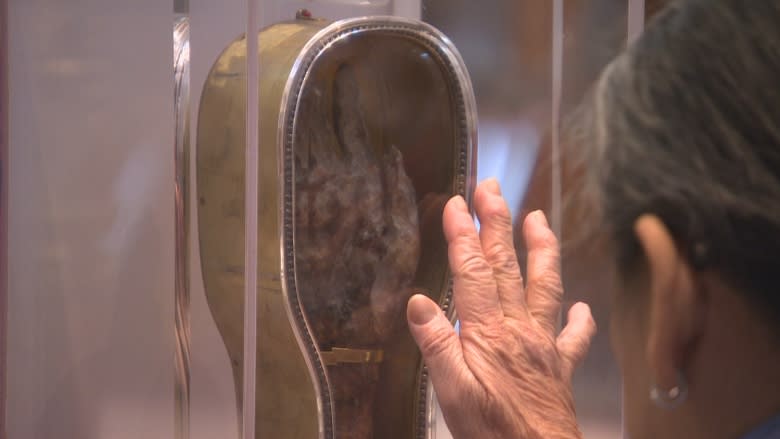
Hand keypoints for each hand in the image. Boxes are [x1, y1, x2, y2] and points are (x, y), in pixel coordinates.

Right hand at [406, 179, 596, 438]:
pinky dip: (580, 319)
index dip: (463, 235)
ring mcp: (543, 345)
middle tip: (491, 188)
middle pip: (506, 267)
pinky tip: (584, 306)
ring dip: (540, 249)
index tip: (457, 202)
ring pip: (545, 286)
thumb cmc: (493, 431)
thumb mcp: (451, 393)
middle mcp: (518, 330)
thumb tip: (418, 302)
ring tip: (538, 217)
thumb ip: (437, 346)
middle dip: (496, 223)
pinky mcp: (559, 367)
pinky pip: (574, 338)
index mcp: (488, 334)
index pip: (473, 273)